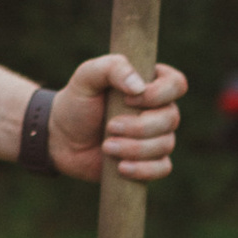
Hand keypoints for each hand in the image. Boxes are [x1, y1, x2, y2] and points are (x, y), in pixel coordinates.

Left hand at [50, 53, 187, 184]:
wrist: (60, 138)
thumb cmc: (76, 103)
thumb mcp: (86, 76)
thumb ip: (112, 68)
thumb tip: (139, 87)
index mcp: (150, 83)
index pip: (176, 84)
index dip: (159, 94)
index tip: (128, 98)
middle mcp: (158, 110)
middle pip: (171, 118)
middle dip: (140, 126)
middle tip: (109, 127)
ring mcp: (155, 137)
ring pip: (166, 144)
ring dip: (135, 148)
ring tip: (106, 147)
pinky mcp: (148, 161)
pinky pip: (163, 168)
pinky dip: (144, 169)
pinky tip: (122, 168)